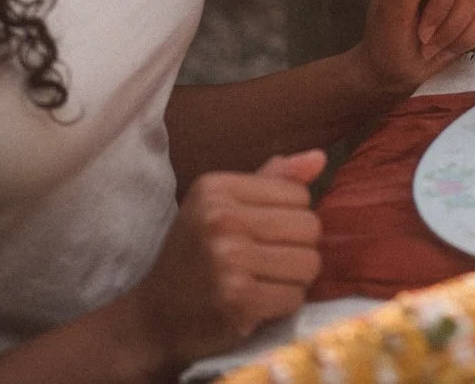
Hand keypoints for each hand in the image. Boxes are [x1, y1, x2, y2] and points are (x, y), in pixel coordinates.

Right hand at [127, 149, 323, 369]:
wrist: (155, 316)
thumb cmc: (195, 256)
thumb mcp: (220, 206)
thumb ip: (271, 180)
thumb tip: (320, 158)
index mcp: (215, 188)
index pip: (298, 194)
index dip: (290, 218)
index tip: (262, 235)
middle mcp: (220, 218)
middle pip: (309, 227)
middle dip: (298, 249)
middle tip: (268, 262)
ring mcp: (228, 260)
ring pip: (308, 263)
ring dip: (294, 279)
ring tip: (265, 281)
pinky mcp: (238, 299)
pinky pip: (295, 297)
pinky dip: (284, 304)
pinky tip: (258, 303)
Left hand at [352, 0, 474, 93]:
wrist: (398, 68)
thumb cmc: (388, 37)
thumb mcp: (392, 9)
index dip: (442, 1)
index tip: (422, 30)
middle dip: (450, 23)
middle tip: (426, 41)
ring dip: (461, 33)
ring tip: (436, 45)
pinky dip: (472, 37)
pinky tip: (451, 45)